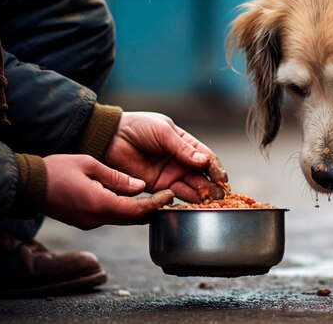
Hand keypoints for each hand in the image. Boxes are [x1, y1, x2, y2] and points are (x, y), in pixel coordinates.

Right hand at [41, 154, 173, 229]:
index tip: (170, 194)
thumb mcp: (90, 165)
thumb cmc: (57, 169)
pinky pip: (110, 217)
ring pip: (122, 219)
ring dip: (139, 210)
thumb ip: (117, 178)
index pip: (137, 210)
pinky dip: (124, 210)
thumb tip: (141, 187)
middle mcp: (96, 219)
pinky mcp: (85, 222)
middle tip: (168, 196)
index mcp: (100, 204)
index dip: (156, 204)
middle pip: (133, 219)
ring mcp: (90, 223)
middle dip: (151, 209)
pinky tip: (132, 198)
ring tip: (155, 197)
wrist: (28, 185)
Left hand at [103, 112, 227, 202]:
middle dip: (212, 185)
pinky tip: (191, 204)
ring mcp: (170, 174)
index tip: (222, 179)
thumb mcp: (163, 132)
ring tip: (209, 201)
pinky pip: (175, 195)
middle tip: (220, 195)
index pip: (206, 158)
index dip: (216, 168)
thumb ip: (182, 148)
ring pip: (191, 187)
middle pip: (202, 175)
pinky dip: (184, 200)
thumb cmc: (137, 128)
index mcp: (185, 144)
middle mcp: (180, 161)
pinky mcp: (157, 186)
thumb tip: (203, 162)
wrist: (109, 138)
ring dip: (201, 194)